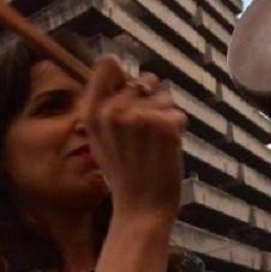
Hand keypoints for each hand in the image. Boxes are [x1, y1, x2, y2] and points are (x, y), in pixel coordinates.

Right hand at [83, 57, 185, 225]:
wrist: (141, 208)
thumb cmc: (123, 174)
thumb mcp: (99, 138)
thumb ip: (104, 104)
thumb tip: (114, 64)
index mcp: (92, 111)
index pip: (108, 63)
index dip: (125, 77)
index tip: (130, 94)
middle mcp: (112, 110)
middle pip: (145, 80)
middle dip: (152, 100)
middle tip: (144, 133)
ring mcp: (139, 116)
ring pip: (166, 97)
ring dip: (166, 116)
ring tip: (154, 145)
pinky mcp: (164, 125)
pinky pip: (178, 114)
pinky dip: (178, 130)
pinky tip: (166, 150)